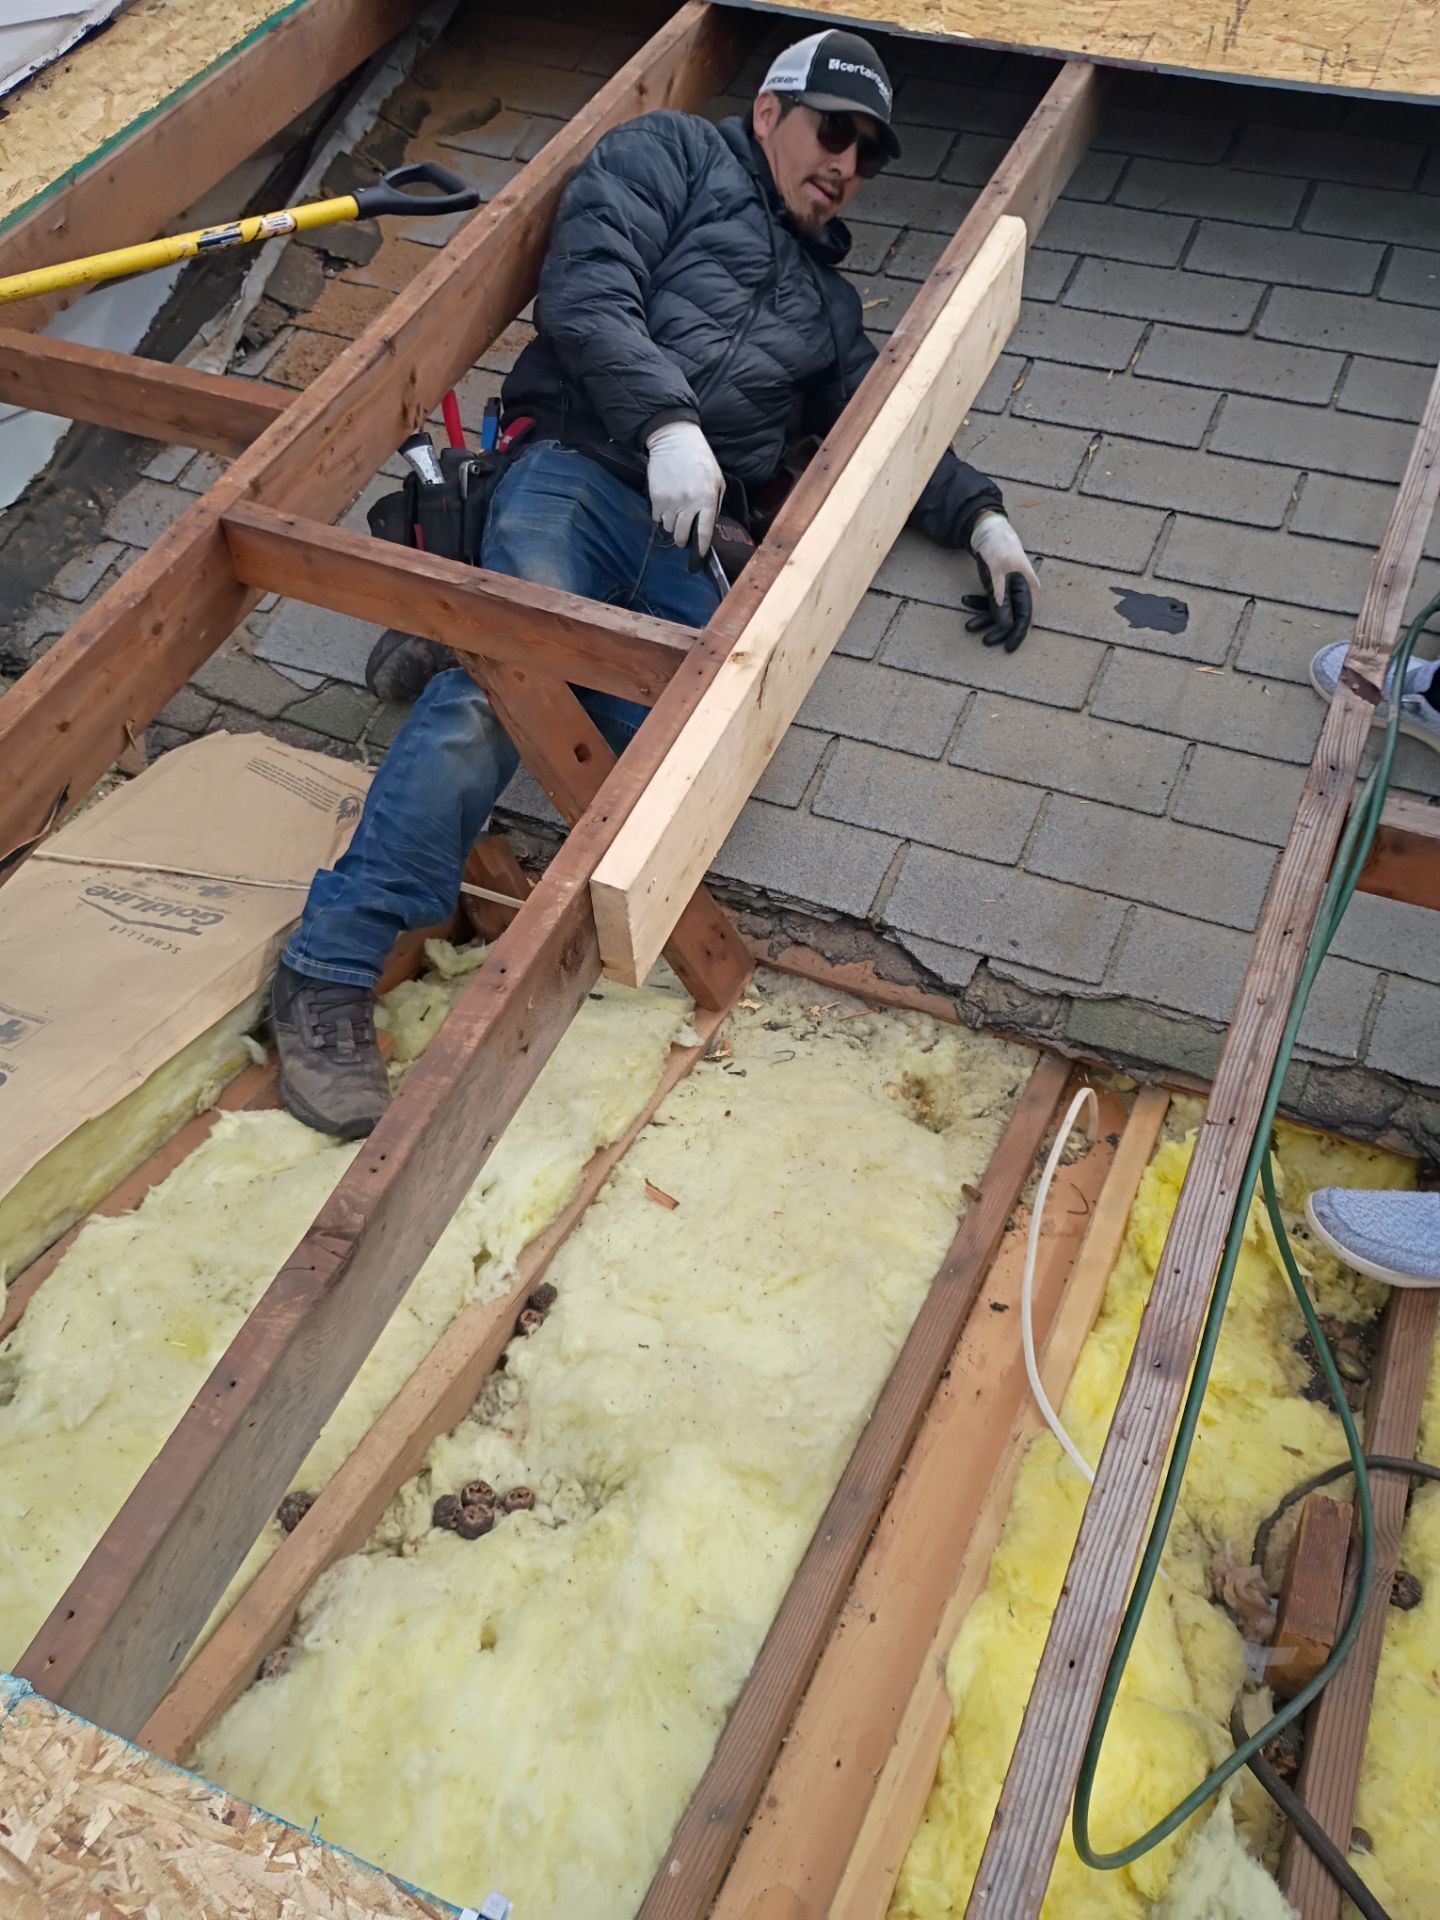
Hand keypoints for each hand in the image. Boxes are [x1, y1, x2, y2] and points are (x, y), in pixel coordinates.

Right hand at [645, 421, 722, 554]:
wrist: (674, 440)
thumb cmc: (700, 459)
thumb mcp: (717, 479)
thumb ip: (716, 503)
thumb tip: (709, 526)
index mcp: (707, 499)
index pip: (704, 532)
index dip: (701, 548)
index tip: (698, 557)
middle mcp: (688, 504)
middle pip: (682, 536)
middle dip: (683, 539)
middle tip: (684, 535)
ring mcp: (671, 502)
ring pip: (669, 528)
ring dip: (672, 525)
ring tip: (675, 512)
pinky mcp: (656, 498)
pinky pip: (657, 518)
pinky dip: (661, 516)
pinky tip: (666, 504)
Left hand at [963, 512, 1039, 652]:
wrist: (989, 530)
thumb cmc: (999, 546)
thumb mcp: (998, 570)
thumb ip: (1001, 595)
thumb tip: (1004, 621)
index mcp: (1028, 587)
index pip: (1025, 617)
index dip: (1017, 634)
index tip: (1009, 649)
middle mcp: (1021, 591)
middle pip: (1012, 617)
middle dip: (997, 629)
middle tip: (984, 641)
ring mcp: (1009, 590)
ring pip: (999, 612)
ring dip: (984, 619)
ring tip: (968, 626)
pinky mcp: (998, 587)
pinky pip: (989, 602)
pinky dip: (978, 604)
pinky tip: (964, 600)